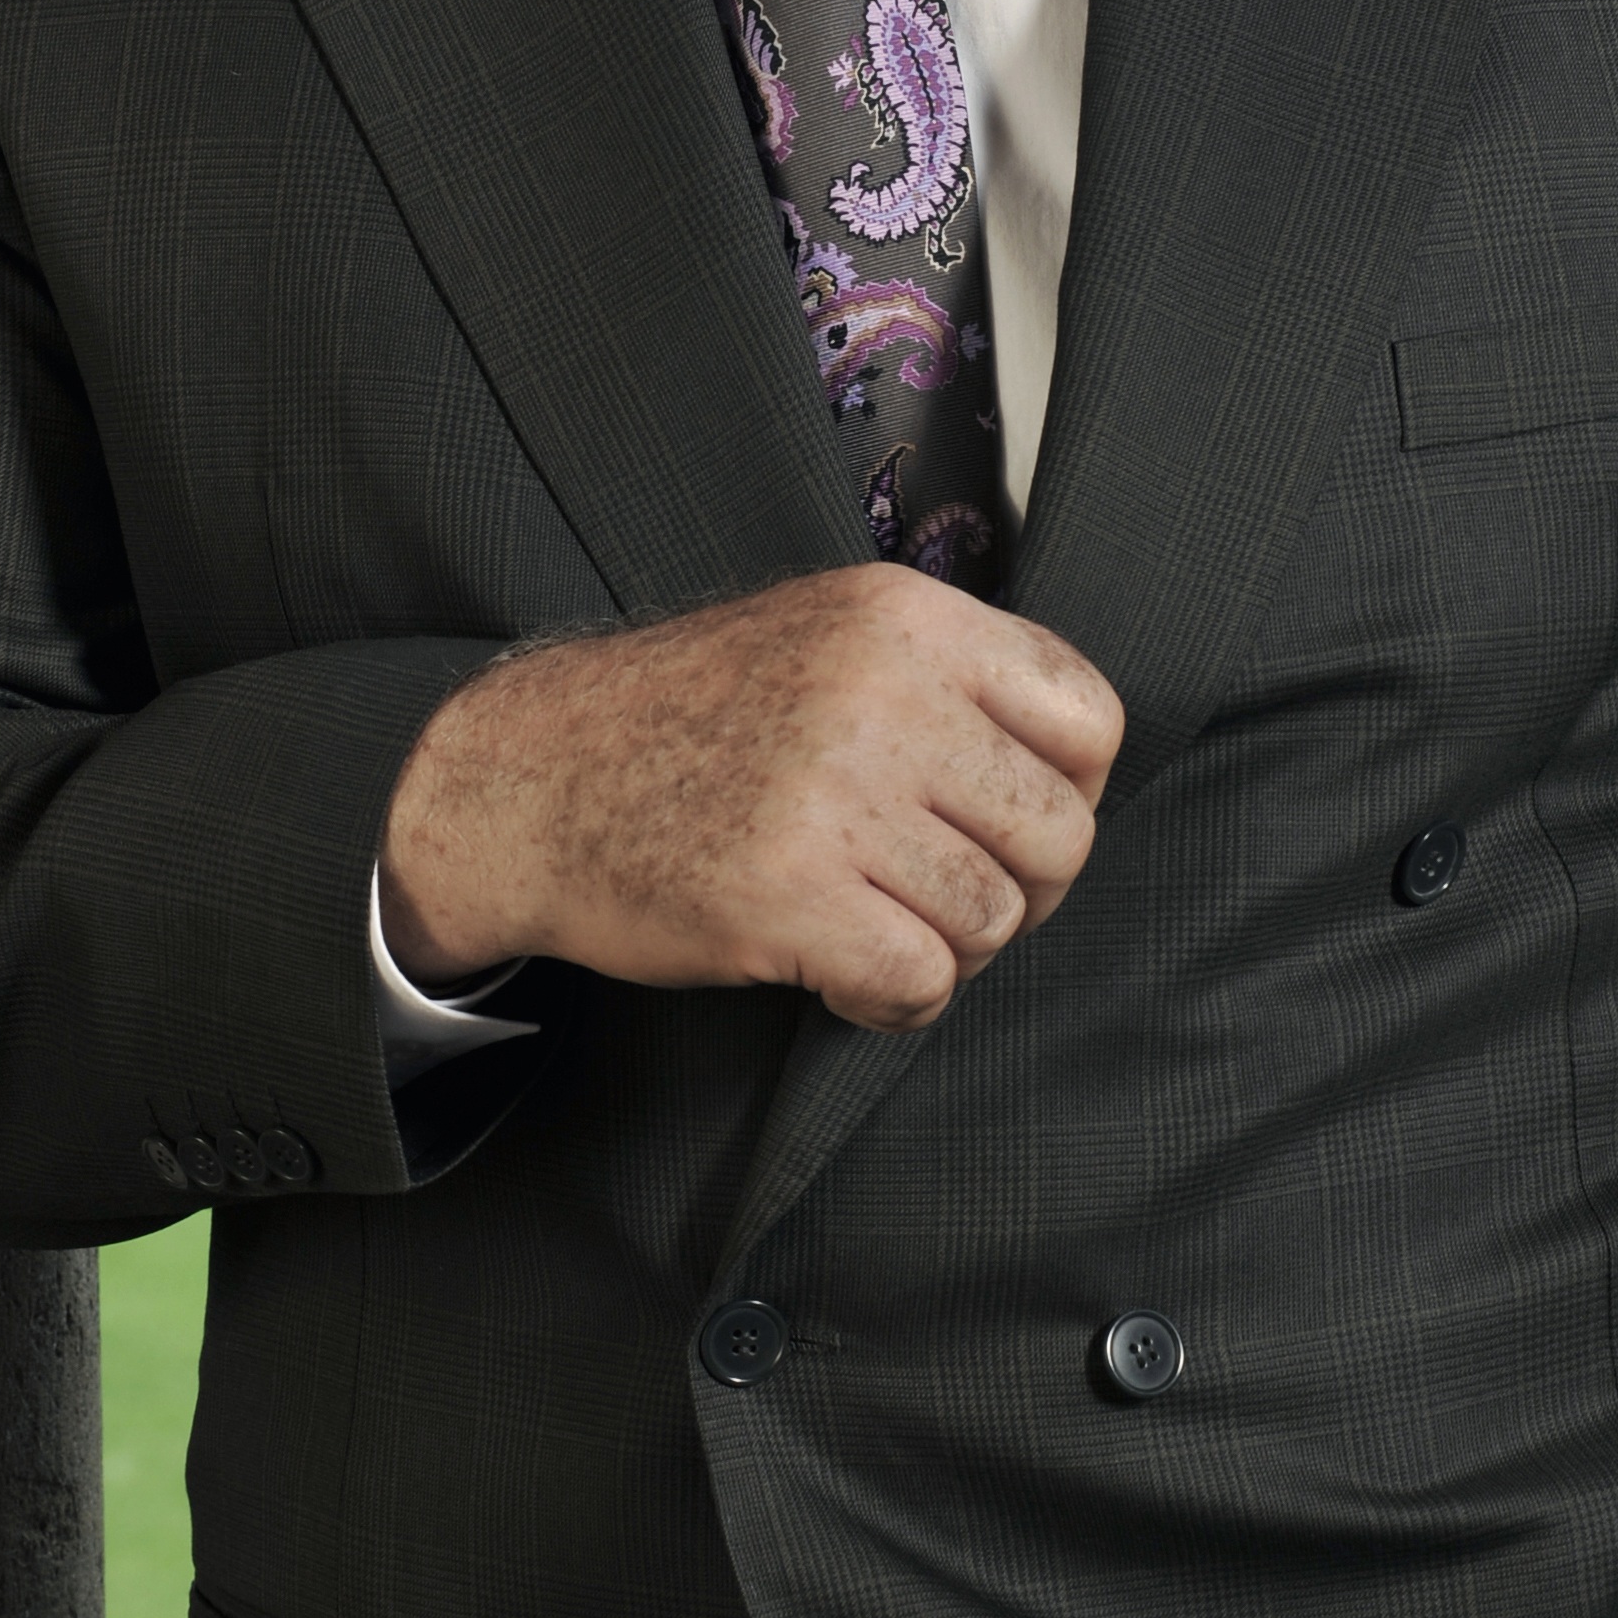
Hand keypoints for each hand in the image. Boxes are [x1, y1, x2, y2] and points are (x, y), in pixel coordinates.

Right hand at [377, 563, 1122, 1030]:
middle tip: (948, 898)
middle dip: (1021, 890)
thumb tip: (1075, 762)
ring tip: (877, 927)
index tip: (1007, 824)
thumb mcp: (824, 634)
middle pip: (1060, 832)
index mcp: (903, 617)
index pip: (1089, 716)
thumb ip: (945, 674)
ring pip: (994, 917)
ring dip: (947, 949)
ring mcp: (833, 793)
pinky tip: (842, 974)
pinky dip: (894, 1000)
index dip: (1071, 792)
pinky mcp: (785, 893)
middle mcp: (879, 692)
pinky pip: (921, 979)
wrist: (528, 777)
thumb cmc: (687, 718)